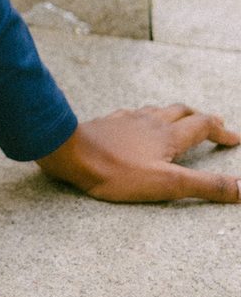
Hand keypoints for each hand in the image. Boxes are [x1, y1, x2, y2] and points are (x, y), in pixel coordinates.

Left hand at [38, 104, 239, 202]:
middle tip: (213, 123)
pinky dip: (145, 116)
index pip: (203, 126)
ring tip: (179, 120)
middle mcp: (151, 121)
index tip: (234, 139)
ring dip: (174, 113)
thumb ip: (206, 186)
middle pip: (182, 111)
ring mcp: (128, 119)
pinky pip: (133, 113)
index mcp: (169, 135)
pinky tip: (137, 122)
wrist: (72, 153)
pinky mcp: (109, 122)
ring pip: (158, 109)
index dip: (222, 132)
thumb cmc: (118, 172)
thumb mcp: (168, 185)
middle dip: (200, 117)